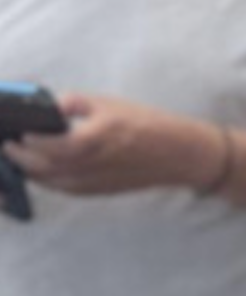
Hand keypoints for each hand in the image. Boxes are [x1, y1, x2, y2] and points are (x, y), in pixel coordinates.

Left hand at [0, 93, 224, 197]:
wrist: (178, 154)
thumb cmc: (148, 124)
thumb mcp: (113, 103)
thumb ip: (77, 103)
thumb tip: (50, 106)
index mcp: (92, 138)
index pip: (46, 144)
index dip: (26, 140)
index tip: (15, 130)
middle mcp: (87, 164)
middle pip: (39, 167)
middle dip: (20, 157)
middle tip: (9, 145)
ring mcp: (89, 182)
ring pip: (46, 181)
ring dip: (30, 169)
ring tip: (21, 156)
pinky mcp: (94, 191)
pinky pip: (60, 187)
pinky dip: (46, 178)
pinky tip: (43, 168)